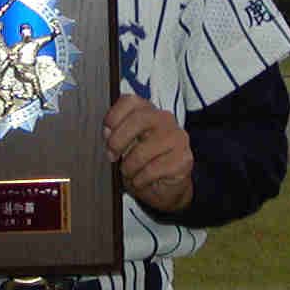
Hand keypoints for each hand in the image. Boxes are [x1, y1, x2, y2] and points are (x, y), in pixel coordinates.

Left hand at [104, 94, 192, 214]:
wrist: (167, 187)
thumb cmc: (144, 163)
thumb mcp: (127, 146)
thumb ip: (117, 135)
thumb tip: (107, 133)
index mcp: (149, 112)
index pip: (131, 101)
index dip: (114, 115)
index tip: (106, 133)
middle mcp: (165, 120)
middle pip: (138, 119)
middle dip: (118, 140)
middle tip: (111, 156)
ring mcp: (177, 138)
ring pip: (142, 151)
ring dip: (129, 167)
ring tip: (129, 173)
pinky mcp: (183, 159)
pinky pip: (151, 170)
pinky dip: (140, 180)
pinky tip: (140, 181)